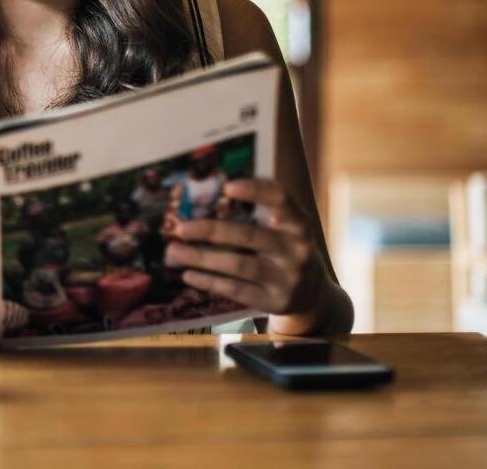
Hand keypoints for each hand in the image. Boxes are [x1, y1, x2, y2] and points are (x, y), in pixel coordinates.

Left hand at [162, 179, 326, 318]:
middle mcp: (297, 250)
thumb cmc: (287, 249)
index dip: (256, 190)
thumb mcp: (288, 228)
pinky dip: (209, 282)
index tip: (227, 186)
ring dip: (201, 258)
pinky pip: (236, 290)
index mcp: (300, 224)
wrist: (313, 293)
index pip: (281, 200)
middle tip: (180, 227)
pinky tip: (188, 275)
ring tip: (174, 252)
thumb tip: (213, 193)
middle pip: (249, 235)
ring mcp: (287, 278)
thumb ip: (264, 211)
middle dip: (210, 231)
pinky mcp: (275, 301)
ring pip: (238, 265)